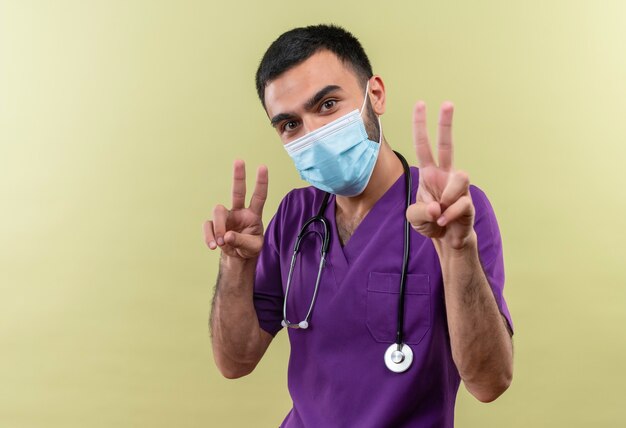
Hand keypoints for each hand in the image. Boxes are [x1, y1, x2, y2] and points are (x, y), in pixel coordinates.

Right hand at [203, 160, 267, 258]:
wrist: (238, 257)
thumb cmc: (249, 248)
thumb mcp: (253, 248)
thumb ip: (242, 241)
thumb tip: (227, 235)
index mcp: (253, 214)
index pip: (259, 197)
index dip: (261, 183)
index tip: (262, 167)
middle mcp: (239, 212)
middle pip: (238, 191)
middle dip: (239, 176)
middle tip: (239, 160)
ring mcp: (226, 217)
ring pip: (218, 210)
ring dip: (219, 227)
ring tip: (222, 242)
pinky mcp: (214, 225)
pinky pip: (208, 225)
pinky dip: (209, 236)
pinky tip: (213, 245)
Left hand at [405, 101, 474, 249]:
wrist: (447, 241)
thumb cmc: (431, 222)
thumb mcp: (414, 217)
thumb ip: (419, 212)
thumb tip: (437, 207)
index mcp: (429, 174)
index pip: (423, 146)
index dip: (420, 126)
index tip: (421, 104)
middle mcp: (445, 176)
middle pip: (447, 145)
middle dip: (446, 124)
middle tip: (447, 103)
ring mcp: (458, 188)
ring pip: (461, 177)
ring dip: (447, 198)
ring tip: (439, 215)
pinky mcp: (468, 203)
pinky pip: (460, 204)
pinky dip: (448, 216)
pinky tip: (444, 223)